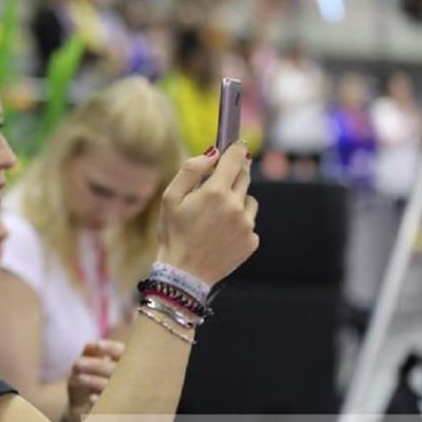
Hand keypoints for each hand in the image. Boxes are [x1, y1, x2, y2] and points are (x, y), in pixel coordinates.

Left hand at [66, 339, 124, 421]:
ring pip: (114, 387)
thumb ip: (92, 352)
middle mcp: (133, 379)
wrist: (90, 410)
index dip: (111, 348)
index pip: (122, 352)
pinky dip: (102, 401)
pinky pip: (115, 407)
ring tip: (79, 378)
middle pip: (117, 370)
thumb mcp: (90, 364)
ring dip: (96, 382)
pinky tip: (91, 398)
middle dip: (97, 365)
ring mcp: (129, 396)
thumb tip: (91, 345)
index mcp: (129, 363)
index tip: (98, 345)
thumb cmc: (92, 378)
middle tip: (77, 364)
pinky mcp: (122, 412)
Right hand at [156, 143, 258, 284]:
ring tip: (215, 218)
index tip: (235, 147)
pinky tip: (220, 235)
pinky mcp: (251, 241)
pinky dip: (238, 224)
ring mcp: (246, 225)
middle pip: (244, 176)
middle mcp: (235, 206)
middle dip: (232, 176)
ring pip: (249, 200)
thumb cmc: (173, 233)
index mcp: (215, 192)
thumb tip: (212, 153)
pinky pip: (249, 223)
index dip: (235, 150)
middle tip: (216, 187)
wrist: (184, 274)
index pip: (235, 159)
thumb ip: (190, 170)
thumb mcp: (170, 198)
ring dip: (236, 202)